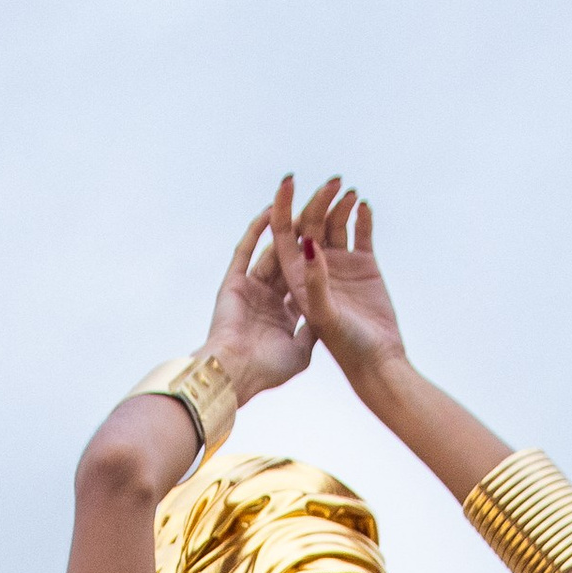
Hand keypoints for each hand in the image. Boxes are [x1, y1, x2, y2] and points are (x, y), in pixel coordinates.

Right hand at [202, 200, 314, 405]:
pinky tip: (273, 208)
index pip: (308, 274)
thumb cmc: (267, 371)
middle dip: (309, 225)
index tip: (337, 228)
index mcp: (288, 311)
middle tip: (324, 199)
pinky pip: (246, 249)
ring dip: (287, 220)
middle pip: (294, 253)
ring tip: (303, 195)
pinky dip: (257, 229)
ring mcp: (251, 287)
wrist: (235, 377)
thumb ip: (311, 329)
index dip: (323, 251)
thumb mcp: (301, 351)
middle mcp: (271, 295)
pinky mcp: (234, 282)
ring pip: (273, 246)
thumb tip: (322, 314)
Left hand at [272, 176, 408, 390]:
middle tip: (333, 182)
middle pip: (311, 224)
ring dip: (340, 206)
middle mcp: (316, 268)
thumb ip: (316, 281)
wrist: (377, 362)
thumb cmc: (344, 346)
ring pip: (335, 225)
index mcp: (296, 277)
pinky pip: (361, 234)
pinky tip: (364, 206)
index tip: (289, 180)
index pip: (284, 233)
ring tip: (349, 192)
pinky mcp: (364, 267)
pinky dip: (362, 218)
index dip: (283, 205)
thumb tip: (310, 243)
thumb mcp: (323, 314)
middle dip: (319, 200)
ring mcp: (340, 266)